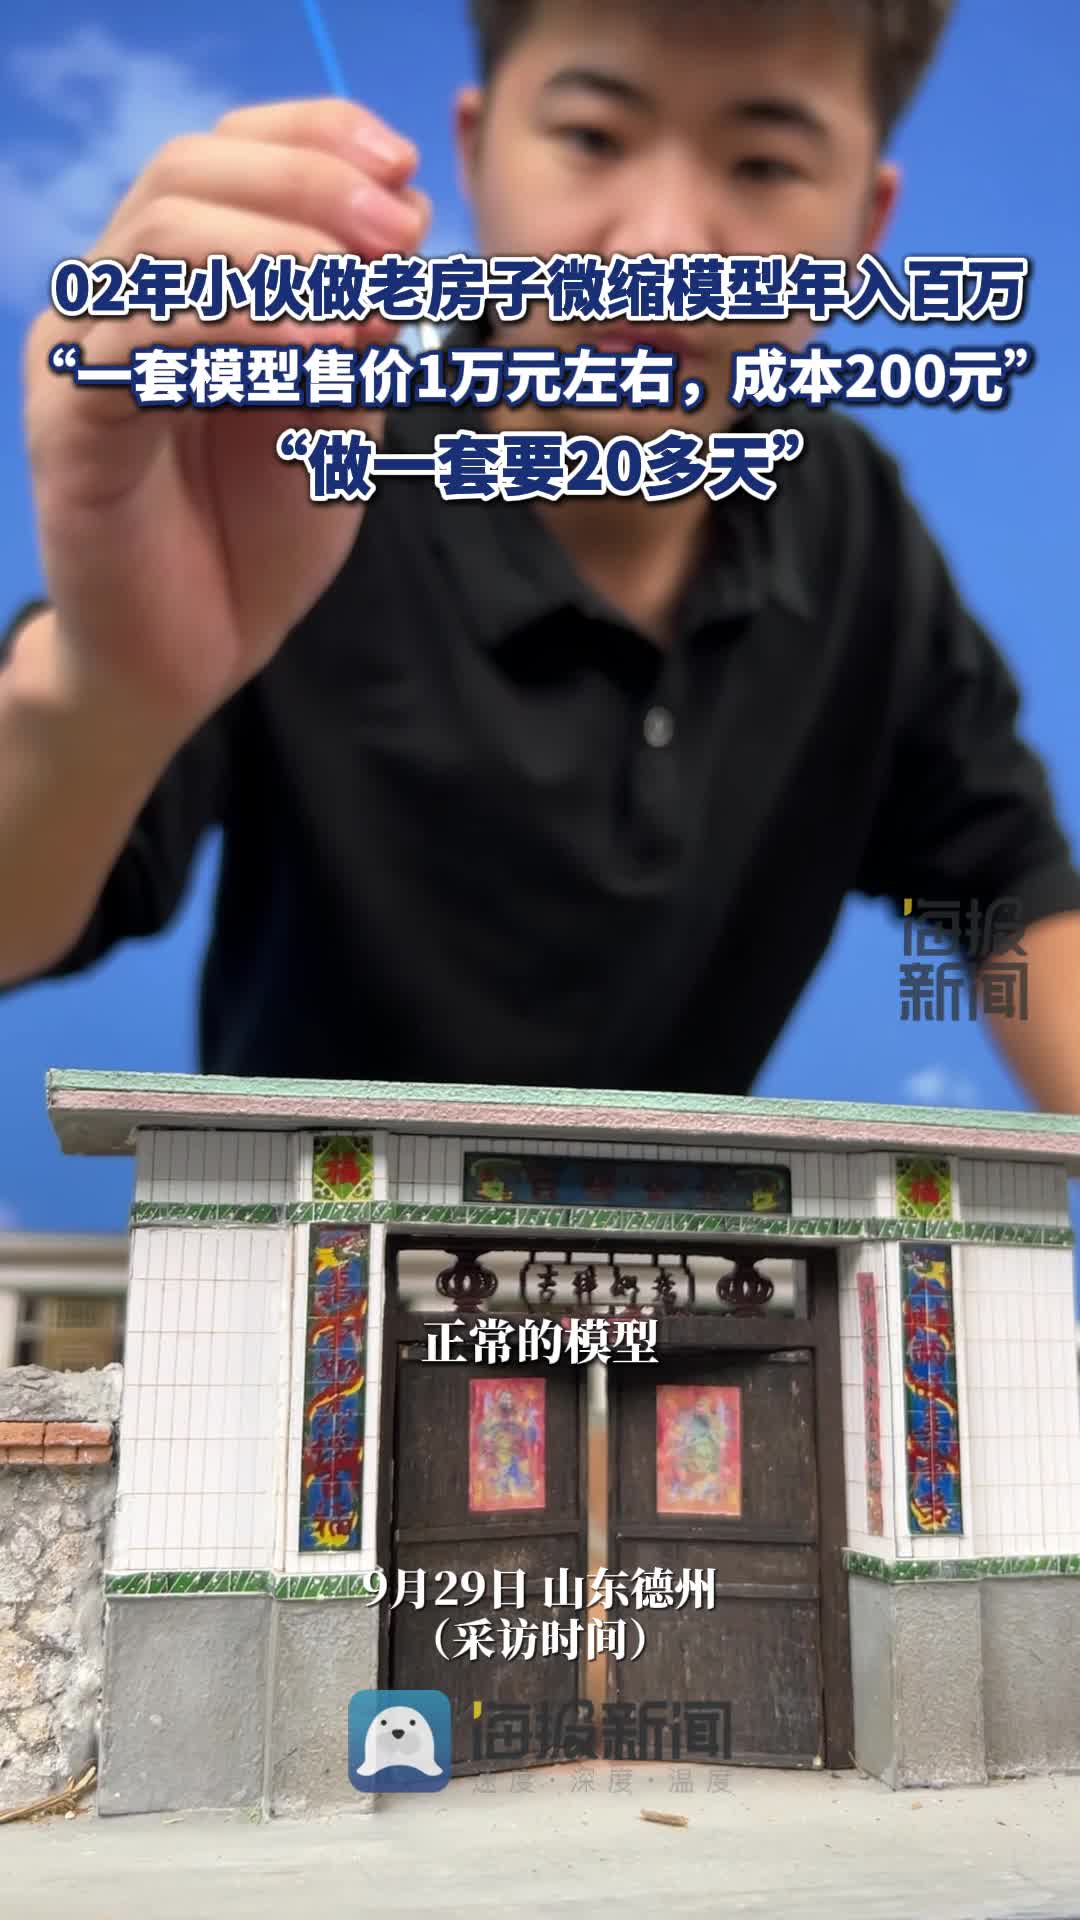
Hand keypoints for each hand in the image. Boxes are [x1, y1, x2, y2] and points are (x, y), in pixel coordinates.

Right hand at [22, 98, 429, 740]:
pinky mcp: (74, 418)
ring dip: (282, 248)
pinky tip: (319, 350)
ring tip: (366, 298)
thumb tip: (398, 238)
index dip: (315, 139)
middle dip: (309, 185)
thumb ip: (355, 334)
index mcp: (182, 279)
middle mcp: (122, 295)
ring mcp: (88, 350)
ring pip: (162, 233)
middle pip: (189, 168)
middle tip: (397, 233)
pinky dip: (238, 323)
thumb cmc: (252, 542)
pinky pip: (140, 332)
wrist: (190, 659)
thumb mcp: (333, 420)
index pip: (228, 154)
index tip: (404, 168)